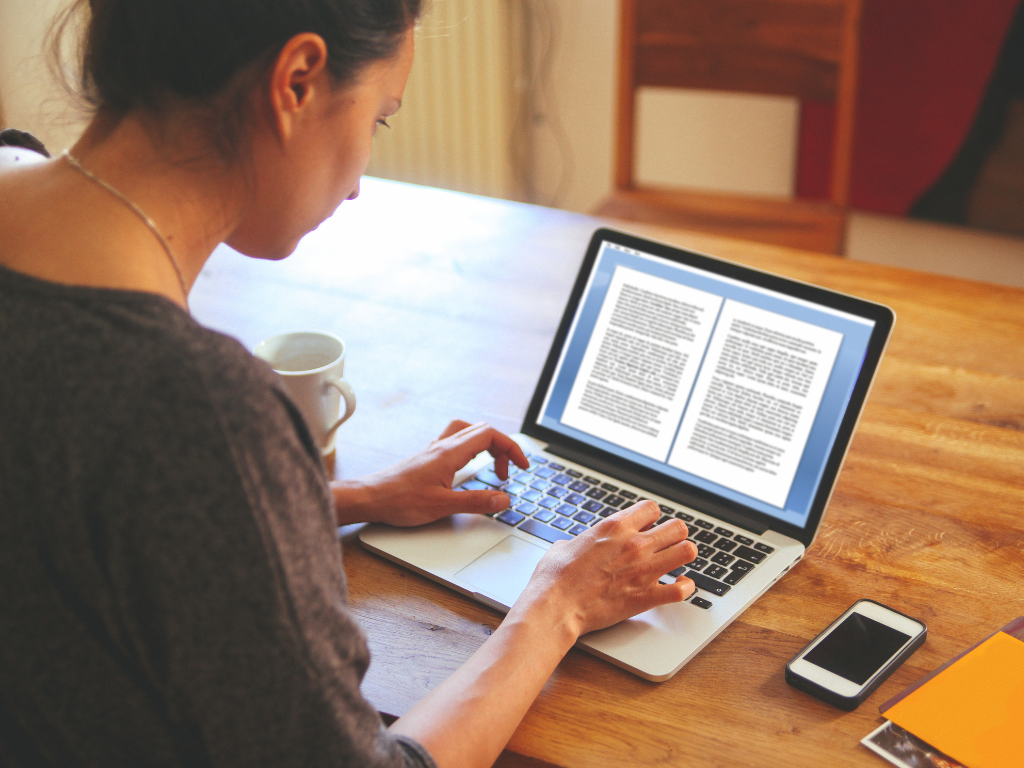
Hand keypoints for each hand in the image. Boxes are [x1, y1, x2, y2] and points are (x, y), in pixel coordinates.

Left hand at [331, 420, 528, 526]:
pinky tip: (468, 468)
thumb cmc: (399, 500)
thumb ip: (476, 502)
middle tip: (509, 472)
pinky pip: (456, 443)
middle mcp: (443, 446)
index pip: (490, 436)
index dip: (511, 448)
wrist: (370, 498)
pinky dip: (471, 450)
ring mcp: (434, 451)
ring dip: (487, 445)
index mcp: (450, 452)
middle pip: (482, 431)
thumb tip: (504, 499)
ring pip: (468, 433)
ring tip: (493, 468)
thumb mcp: (443, 506)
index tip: (522, 466)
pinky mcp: (428, 459)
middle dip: (502, 448)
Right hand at [513, 501, 698, 637]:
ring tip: (675, 561)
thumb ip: (582, 540)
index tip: (647, 526)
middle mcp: (635, 544)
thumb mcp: (564, 545)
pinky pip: (682, 590)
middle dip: (674, 534)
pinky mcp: (647, 596)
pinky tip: (679, 585)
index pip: (652, 508)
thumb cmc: (555, 577)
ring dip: (683, 555)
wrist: (555, 606)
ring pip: (687, 551)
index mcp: (615, 527)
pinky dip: (685, 588)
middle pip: (678, 527)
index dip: (651, 517)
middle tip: (665, 543)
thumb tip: (581, 545)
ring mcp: (644, 570)